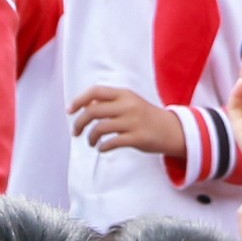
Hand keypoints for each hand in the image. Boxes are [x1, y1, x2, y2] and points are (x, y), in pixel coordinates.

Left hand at [70, 86, 187, 164]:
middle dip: (79, 123)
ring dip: (90, 137)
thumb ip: (109, 102)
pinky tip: (102, 149)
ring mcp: (133, 122)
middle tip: (75, 133)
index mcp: (124, 94)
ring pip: (100, 128)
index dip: (79, 100)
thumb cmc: (145, 116)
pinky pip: (112, 143)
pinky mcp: (138, 138)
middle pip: (93, 111)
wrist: (172, 130)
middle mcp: (128, 105)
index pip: (95, 91)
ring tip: (91, 143)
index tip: (69, 111)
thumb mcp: (129, 103)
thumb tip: (84, 105)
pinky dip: (102, 147)